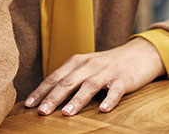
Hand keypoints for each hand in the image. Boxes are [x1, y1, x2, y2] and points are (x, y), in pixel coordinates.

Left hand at [24, 37, 165, 115]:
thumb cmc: (108, 65)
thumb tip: (47, 97)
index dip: (41, 90)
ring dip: (77, 100)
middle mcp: (90, 65)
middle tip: (41, 111)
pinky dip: (109, 100)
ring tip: (66, 114)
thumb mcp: (87, 67)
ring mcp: (107, 72)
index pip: (55, 77)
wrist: (140, 53)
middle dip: (53, 97)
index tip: (29, 104)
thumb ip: (70, 78)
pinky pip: (116, 91)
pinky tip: (103, 110)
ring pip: (90, 85)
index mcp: (78, 62)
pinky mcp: (124, 79)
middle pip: (69, 81)